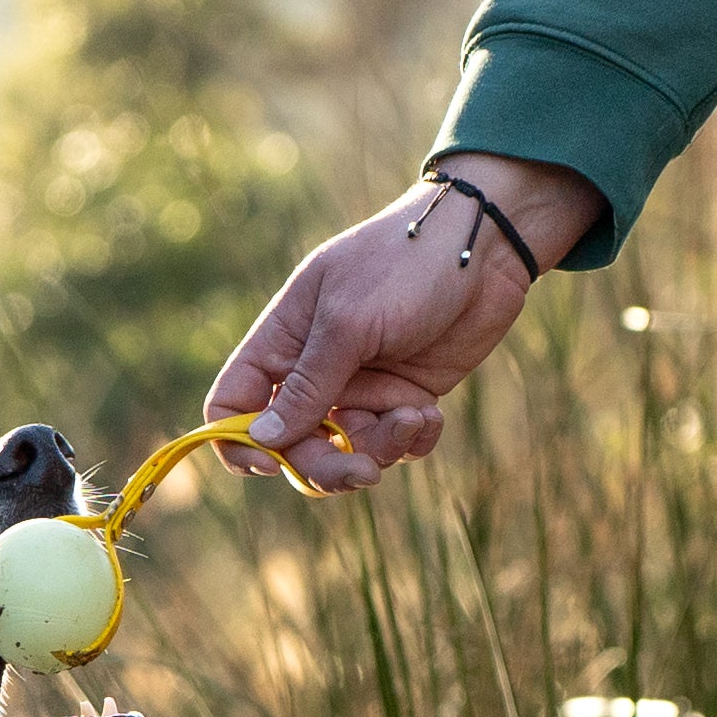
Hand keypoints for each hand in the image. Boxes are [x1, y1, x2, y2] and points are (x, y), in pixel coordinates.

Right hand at [204, 153, 605, 490]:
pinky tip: (431, 413)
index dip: (237, 441)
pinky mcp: (404, 396)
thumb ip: (306, 385)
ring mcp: (361, 386)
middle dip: (324, 465)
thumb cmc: (404, 264)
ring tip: (413, 418)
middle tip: (363, 472)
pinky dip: (412, 439)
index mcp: (281, 342)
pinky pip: (395, 444)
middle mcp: (314, 370)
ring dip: (380, 448)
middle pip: (292, 445)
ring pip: (347, 452)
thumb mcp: (348, 323)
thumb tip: (260, 439)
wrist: (484, 244)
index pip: (231, 404)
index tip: (266, 466)